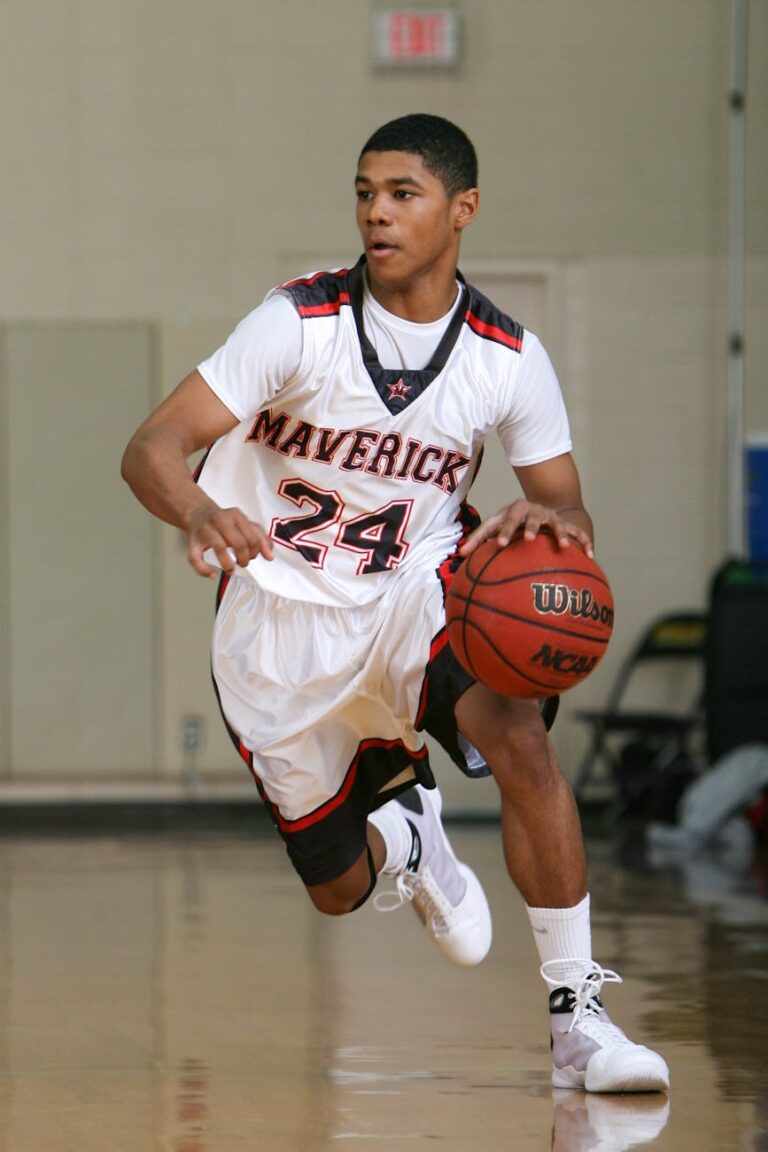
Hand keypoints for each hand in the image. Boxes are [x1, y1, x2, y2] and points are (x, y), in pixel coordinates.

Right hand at [186, 503, 273, 577]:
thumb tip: (270, 556)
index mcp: (236, 515)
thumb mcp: (244, 524)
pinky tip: (213, 574)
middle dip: (245, 559)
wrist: (198, 512)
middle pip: (239, 543)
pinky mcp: (193, 541)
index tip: (253, 556)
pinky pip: (195, 558)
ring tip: (231, 570)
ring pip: (219, 548)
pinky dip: (204, 570)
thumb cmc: (224, 522)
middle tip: (243, 563)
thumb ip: (260, 538)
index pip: (253, 537)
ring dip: (228, 564)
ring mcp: (205, 530)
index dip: (256, 551)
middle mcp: (220, 520)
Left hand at [460, 499, 593, 557]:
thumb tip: (459, 555)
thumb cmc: (511, 522)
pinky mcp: (565, 524)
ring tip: (563, 547)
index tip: (499, 545)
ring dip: (560, 534)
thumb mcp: (496, 526)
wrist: (538, 506)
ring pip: (556, 524)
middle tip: (527, 539)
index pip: (506, 520)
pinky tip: (591, 556)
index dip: (503, 531)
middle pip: (531, 518)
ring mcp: (551, 517)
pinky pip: (577, 533)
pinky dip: (584, 543)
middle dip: (530, 527)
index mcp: (514, 511)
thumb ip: (479, 539)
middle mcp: (533, 511)